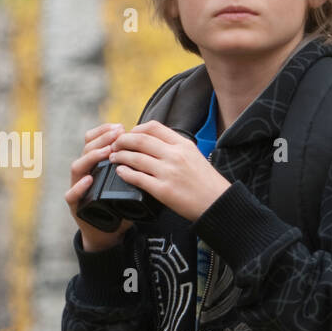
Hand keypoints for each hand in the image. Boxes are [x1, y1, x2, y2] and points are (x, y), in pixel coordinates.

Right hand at [66, 123, 135, 252]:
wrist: (108, 233)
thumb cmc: (120, 207)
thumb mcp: (130, 185)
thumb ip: (137, 171)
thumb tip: (156, 154)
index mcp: (97, 165)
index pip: (96, 141)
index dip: (105, 132)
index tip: (120, 127)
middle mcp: (85, 173)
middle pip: (86, 149)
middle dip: (102, 139)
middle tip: (117, 134)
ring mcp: (78, 188)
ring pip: (77, 167)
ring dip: (92, 157)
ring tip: (106, 153)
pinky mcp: (75, 205)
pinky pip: (71, 194)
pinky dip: (79, 187)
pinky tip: (89, 180)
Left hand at [106, 121, 231, 222]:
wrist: (218, 203)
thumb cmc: (207, 182)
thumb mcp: (195, 155)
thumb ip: (176, 147)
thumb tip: (154, 143)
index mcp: (183, 145)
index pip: (153, 127)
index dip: (136, 129)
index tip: (129, 134)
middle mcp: (175, 155)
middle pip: (140, 140)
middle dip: (122, 141)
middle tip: (114, 145)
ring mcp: (168, 172)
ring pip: (135, 158)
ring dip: (120, 156)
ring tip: (113, 157)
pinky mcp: (163, 190)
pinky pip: (137, 178)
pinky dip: (125, 173)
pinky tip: (120, 171)